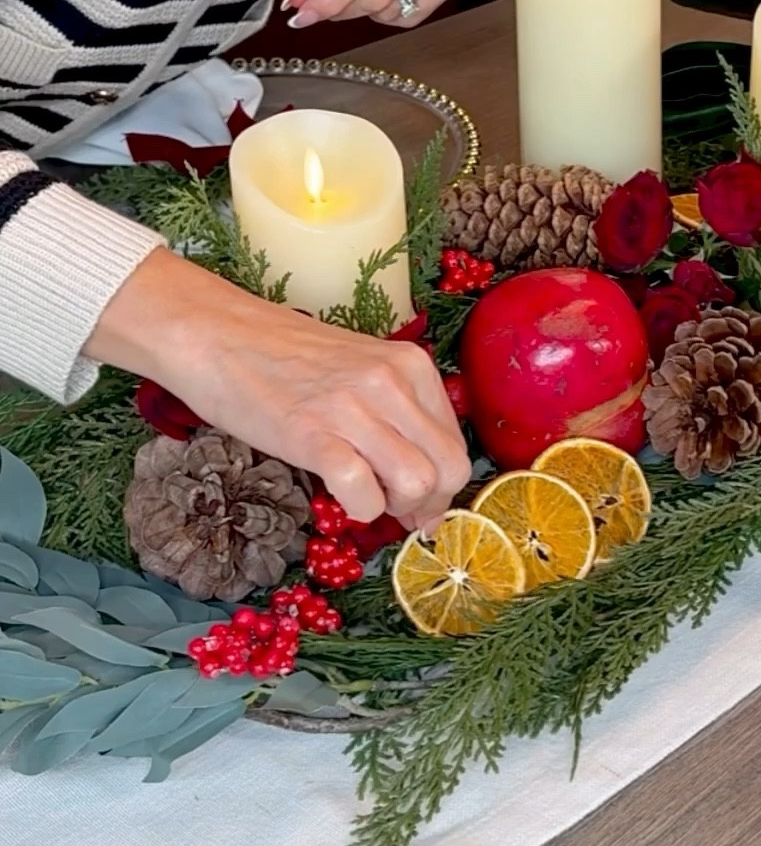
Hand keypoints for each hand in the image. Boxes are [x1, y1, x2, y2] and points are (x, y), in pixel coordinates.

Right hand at [88, 249, 471, 529]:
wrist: (219, 335)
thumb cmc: (286, 357)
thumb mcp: (360, 370)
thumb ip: (397, 414)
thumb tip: (424, 487)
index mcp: (410, 365)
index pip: (456, 445)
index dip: (440, 485)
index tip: (414, 500)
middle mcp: (392, 382)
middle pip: (450, 469)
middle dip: (430, 505)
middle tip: (396, 510)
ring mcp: (353, 408)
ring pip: (418, 483)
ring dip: (396, 508)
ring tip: (367, 498)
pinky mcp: (312, 435)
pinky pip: (363, 494)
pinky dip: (359, 510)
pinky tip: (339, 495)